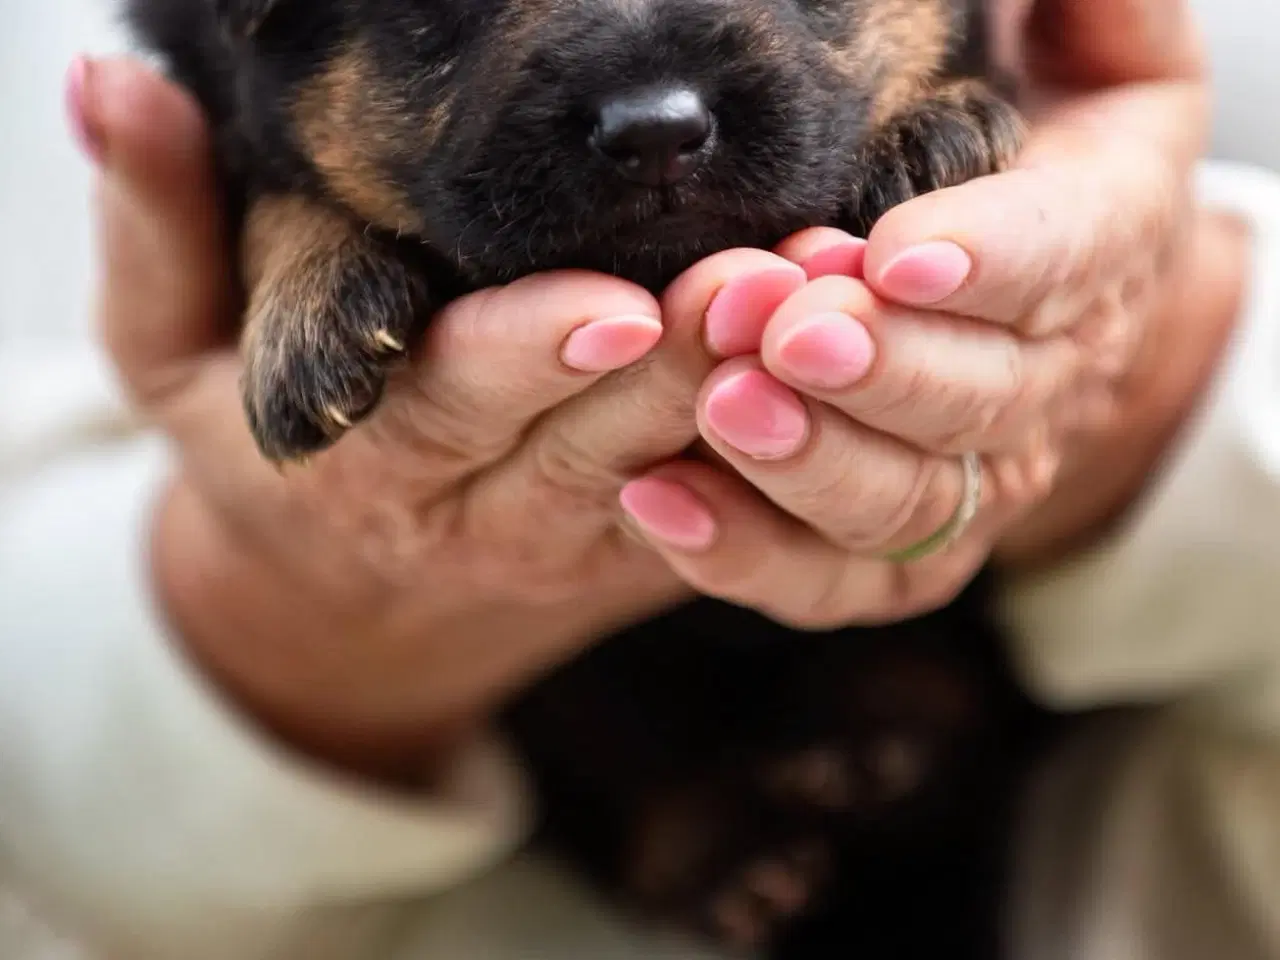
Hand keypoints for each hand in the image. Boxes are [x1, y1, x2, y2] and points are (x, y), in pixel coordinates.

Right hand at [79, 57, 812, 783]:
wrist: (343, 575)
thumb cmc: (257, 438)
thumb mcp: (171, 345)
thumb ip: (157, 222)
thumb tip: (109, 81)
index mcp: (368, 457)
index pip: (452, 399)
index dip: (528, 357)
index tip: (611, 304)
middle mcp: (485, 507)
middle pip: (596, 439)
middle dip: (684, 363)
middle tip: (768, 280)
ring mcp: (578, 535)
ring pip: (683, 469)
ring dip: (761, 396)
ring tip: (833, 303)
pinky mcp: (643, 543)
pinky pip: (729, 502)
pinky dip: (791, 444)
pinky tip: (856, 359)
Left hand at [616, 0, 1209, 624]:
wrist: (1021, 295)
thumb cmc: (1027, 147)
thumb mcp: (1088, 53)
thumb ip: (1078, 13)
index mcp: (1104, 236)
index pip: (1068, 252)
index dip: (992, 259)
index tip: (899, 252)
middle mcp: (1045, 377)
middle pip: (977, 398)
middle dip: (880, 369)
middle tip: (785, 329)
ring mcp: (968, 475)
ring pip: (903, 502)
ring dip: (810, 461)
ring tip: (722, 409)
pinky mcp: (889, 541)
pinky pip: (827, 576)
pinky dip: (746, 553)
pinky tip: (661, 500)